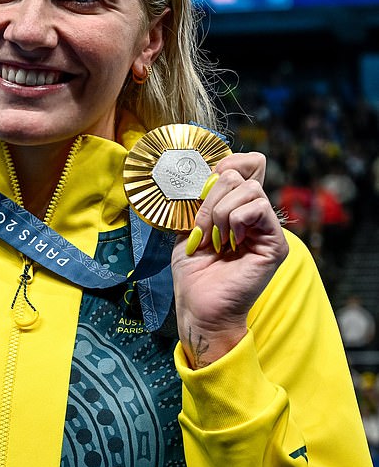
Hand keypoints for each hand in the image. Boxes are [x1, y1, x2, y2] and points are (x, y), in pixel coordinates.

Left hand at [172, 152, 288, 368]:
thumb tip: (206, 172)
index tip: (204, 182)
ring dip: (220, 212)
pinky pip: (258, 208)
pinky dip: (235, 220)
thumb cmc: (193, 270)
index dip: (227, 163)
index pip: (248, 164)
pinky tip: (230, 242)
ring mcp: (267, 228)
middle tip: (203, 229)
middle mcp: (255, 214)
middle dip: (211, 199)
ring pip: (248, 189)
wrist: (198, 303)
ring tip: (215, 239)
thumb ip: (200, 198)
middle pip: (238, 174)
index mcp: (236, 206)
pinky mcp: (275, 243)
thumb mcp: (189, 225)